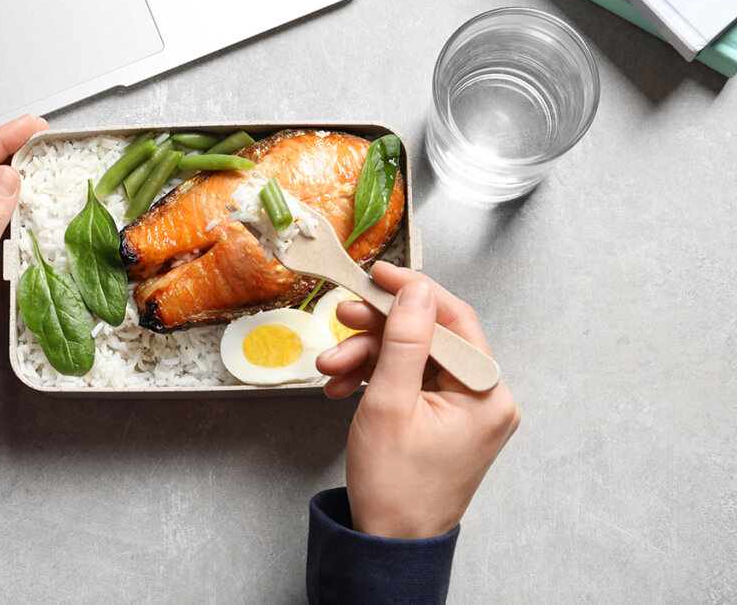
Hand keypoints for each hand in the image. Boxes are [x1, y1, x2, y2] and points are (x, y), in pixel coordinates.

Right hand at [315, 262, 519, 538]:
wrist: (388, 542)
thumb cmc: (395, 488)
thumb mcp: (389, 403)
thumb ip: (402, 339)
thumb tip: (415, 289)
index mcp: (486, 394)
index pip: (454, 320)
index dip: (412, 291)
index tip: (379, 274)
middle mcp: (484, 399)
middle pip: (429, 338)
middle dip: (378, 330)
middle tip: (342, 318)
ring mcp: (464, 410)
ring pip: (413, 358)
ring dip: (368, 357)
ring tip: (332, 367)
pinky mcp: (444, 419)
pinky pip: (410, 381)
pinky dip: (376, 379)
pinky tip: (345, 385)